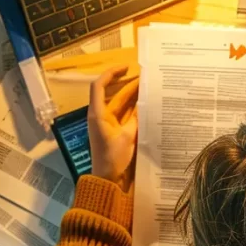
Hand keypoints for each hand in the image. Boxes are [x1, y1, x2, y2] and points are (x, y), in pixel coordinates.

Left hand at [88, 66, 138, 191]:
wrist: (107, 178)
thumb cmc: (113, 158)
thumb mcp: (127, 137)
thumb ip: (136, 118)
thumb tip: (144, 103)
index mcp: (98, 114)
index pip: (100, 86)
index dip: (111, 73)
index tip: (126, 67)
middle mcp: (101, 115)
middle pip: (113, 93)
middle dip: (128, 83)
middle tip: (145, 76)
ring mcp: (108, 122)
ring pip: (120, 103)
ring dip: (132, 95)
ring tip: (148, 86)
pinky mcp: (114, 130)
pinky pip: (124, 114)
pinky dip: (134, 108)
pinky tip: (146, 104)